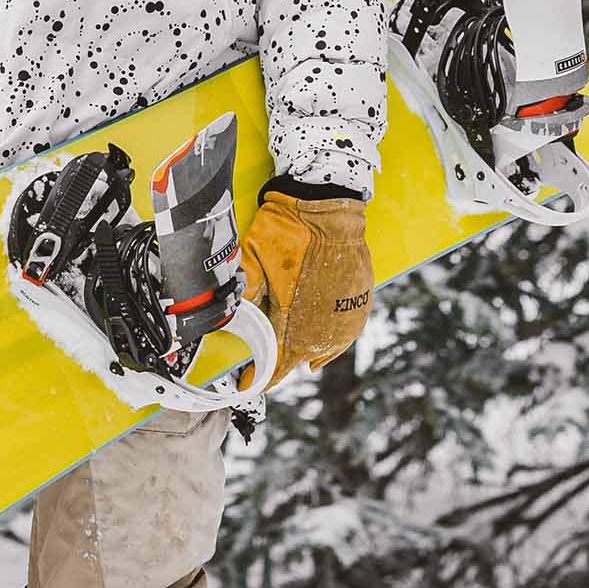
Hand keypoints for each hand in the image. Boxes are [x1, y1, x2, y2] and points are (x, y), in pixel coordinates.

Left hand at [237, 193, 372, 389]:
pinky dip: (329, 346)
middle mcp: (321, 323)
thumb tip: (228, 317)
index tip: (248, 382)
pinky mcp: (360, 304)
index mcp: (292, 316)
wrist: (328, 204)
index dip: (261, 376)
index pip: (275, 361)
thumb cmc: (288, 228)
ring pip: (322, 350)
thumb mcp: (253, 254)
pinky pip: (344, 337)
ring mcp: (344, 315)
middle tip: (264, 365)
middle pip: (299, 358)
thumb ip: (244, 288)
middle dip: (280, 362)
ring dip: (305, 354)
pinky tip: (320, 355)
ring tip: (289, 360)